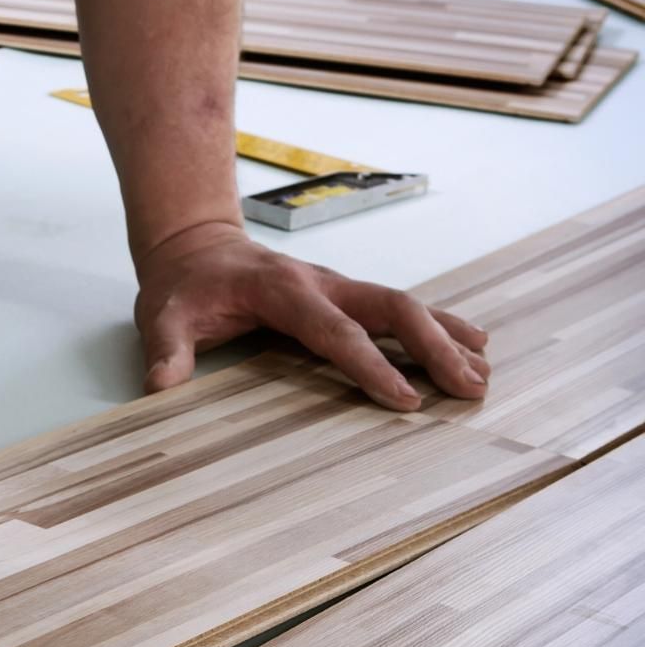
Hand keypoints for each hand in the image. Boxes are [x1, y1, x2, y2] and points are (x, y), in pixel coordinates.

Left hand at [133, 221, 489, 410]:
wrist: (193, 246)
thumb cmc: (182, 287)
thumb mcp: (162, 317)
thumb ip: (166, 350)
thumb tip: (160, 387)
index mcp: (284, 291)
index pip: (336, 332)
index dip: (371, 366)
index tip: (405, 400)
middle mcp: (323, 283)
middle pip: (393, 309)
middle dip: (435, 348)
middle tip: (470, 388)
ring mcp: (338, 286)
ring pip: (406, 305)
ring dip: (447, 336)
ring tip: (485, 373)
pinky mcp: (345, 294)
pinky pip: (398, 308)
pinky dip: (437, 326)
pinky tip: (471, 346)